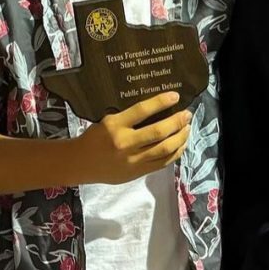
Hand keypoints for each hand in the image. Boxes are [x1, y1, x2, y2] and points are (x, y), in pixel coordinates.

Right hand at [76, 91, 191, 183]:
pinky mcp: (137, 172)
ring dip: (180, 137)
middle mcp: (125, 143)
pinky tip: (180, 145)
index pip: (142, 110)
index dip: (161, 102)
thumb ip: (128, 117)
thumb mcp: (107, 121)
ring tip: (187, 129)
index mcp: (115, 125)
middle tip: (187, 114)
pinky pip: (162, 163)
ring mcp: (132, 160)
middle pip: (158, 131)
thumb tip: (156, 109)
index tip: (175, 96)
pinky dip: (175, 153)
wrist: (81, 163)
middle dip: (177, 122)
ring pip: (164, 149)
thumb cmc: (94, 138)